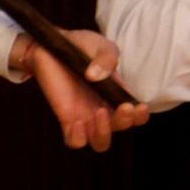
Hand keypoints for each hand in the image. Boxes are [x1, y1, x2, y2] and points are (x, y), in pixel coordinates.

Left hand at [14, 30, 149, 150]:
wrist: (50, 46)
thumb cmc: (79, 46)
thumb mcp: (99, 46)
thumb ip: (106, 58)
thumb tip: (97, 76)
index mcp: (116, 94)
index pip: (135, 115)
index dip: (140, 116)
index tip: (138, 106)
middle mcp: (103, 109)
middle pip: (120, 129)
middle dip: (125, 121)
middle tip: (122, 107)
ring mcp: (84, 115)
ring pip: (100, 143)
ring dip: (103, 134)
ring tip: (98, 113)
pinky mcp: (65, 118)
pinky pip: (74, 141)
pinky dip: (78, 138)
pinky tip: (77, 122)